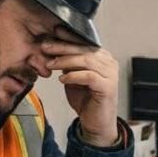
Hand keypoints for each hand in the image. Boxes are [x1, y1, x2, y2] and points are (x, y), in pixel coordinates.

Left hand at [42, 26, 119, 146]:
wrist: (96, 123)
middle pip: (84, 49)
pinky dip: (74, 76)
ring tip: (50, 64)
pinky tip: (62, 79)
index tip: (52, 33)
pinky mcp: (108, 87)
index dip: (68, 37)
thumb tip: (52, 48)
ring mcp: (111, 74)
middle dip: (63, 47)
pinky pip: (89, 76)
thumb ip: (68, 63)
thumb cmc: (86, 100)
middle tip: (46, 47)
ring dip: (66, 61)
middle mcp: (109, 63)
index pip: (84, 43)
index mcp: (102, 57)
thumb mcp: (74, 77)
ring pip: (86, 60)